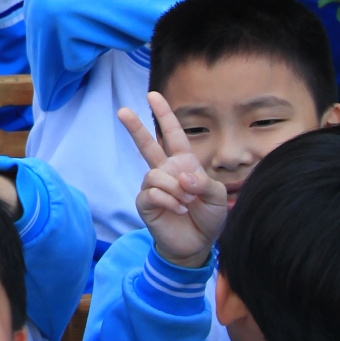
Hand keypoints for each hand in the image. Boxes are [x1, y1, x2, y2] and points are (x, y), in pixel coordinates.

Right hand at [120, 91, 226, 267]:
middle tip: (122, 111)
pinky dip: (167, 200)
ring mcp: (153, 187)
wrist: (196, 245)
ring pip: (155, 175)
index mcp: (184, 163)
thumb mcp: (217, 196)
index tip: (153, 95)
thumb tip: (181, 175)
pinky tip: (177, 209)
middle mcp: (166, 171)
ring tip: (185, 203)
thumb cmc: (208, 217)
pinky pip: (151, 192)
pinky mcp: (145, 203)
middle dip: (135, 127)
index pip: (173, 134)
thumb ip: (204, 182)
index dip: (165, 115)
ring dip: (174, 188)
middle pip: (147, 144)